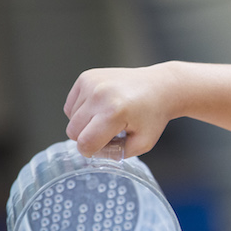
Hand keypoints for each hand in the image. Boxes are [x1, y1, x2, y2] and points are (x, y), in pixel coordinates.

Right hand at [64, 64, 180, 158]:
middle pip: (73, 131)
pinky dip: (82, 110)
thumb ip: (116, 153)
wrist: (160, 87)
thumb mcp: (143, 143)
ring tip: (109, 116)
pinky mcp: (86, 77)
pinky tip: (102, 107)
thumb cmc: (153, 115)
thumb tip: (93, 152)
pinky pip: (71, 105)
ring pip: (70, 118)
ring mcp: (91, 83)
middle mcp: (99, 95)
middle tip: (110, 131)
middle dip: (88, 137)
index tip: (104, 147)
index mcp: (114, 113)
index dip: (92, 151)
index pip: (85, 143)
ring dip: (86, 123)